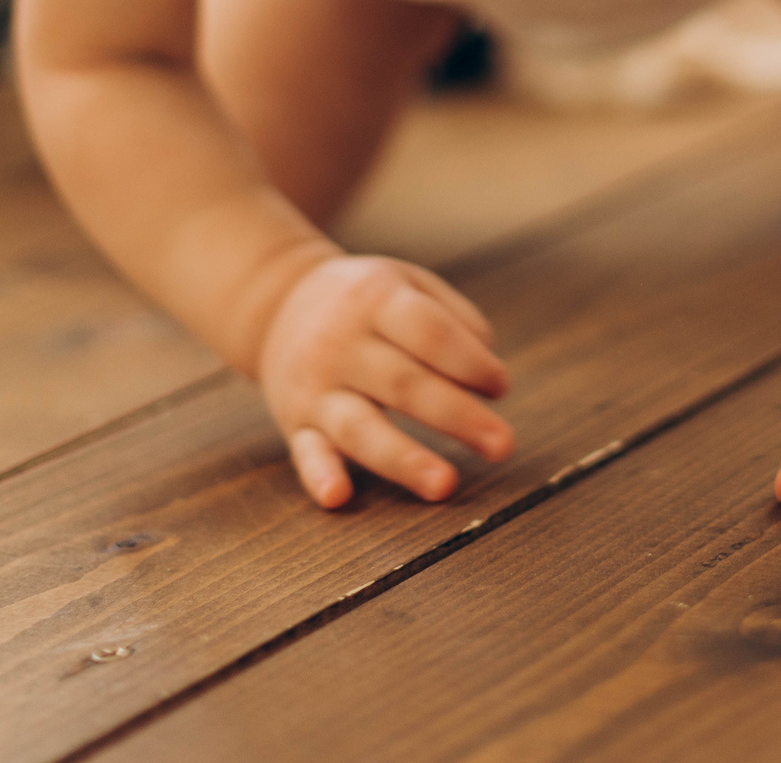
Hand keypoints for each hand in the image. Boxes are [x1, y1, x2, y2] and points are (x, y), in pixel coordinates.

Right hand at [258, 254, 513, 506]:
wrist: (277, 304)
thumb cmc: (366, 300)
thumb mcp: (408, 283)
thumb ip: (454, 319)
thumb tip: (489, 373)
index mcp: (375, 299)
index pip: (430, 333)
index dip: (470, 362)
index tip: (501, 387)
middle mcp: (340, 343)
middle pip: (404, 384)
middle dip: (458, 417)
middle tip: (503, 446)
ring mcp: (315, 386)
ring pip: (360, 427)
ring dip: (405, 459)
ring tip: (445, 485)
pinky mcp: (295, 423)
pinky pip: (306, 452)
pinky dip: (319, 476)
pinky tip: (338, 496)